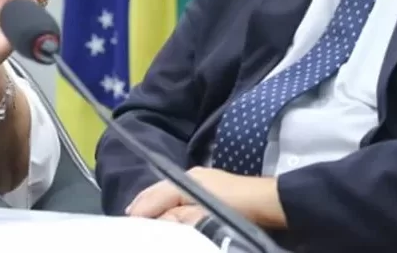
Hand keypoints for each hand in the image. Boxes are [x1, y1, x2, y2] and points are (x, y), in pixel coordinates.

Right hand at [126, 167, 286, 229]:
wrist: (269, 203)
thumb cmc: (238, 208)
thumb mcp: (206, 215)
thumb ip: (180, 218)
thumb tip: (158, 221)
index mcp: (188, 180)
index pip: (157, 194)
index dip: (142, 207)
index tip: (127, 220)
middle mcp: (192, 176)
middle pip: (160, 189)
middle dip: (144, 202)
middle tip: (128, 217)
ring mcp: (202, 180)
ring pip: (170, 190)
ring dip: (155, 202)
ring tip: (140, 214)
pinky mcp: (211, 188)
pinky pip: (180, 194)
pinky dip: (168, 202)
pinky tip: (167, 211)